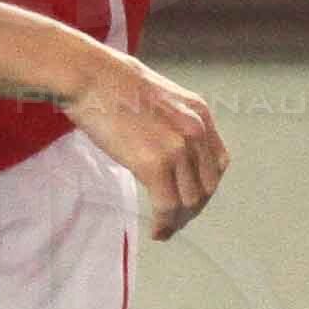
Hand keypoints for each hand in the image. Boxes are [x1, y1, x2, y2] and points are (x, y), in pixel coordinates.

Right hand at [69, 52, 224, 238]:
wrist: (90, 76)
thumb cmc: (113, 85)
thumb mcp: (160, 99)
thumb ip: (173, 125)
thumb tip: (168, 152)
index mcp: (201, 113)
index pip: (218, 163)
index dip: (206, 187)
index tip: (191, 200)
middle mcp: (196, 131)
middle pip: (207, 185)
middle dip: (193, 208)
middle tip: (176, 221)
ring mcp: (177, 147)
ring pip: (190, 200)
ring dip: (179, 220)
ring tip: (165, 229)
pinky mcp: (154, 162)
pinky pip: (167, 205)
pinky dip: (165, 224)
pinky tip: (157, 231)